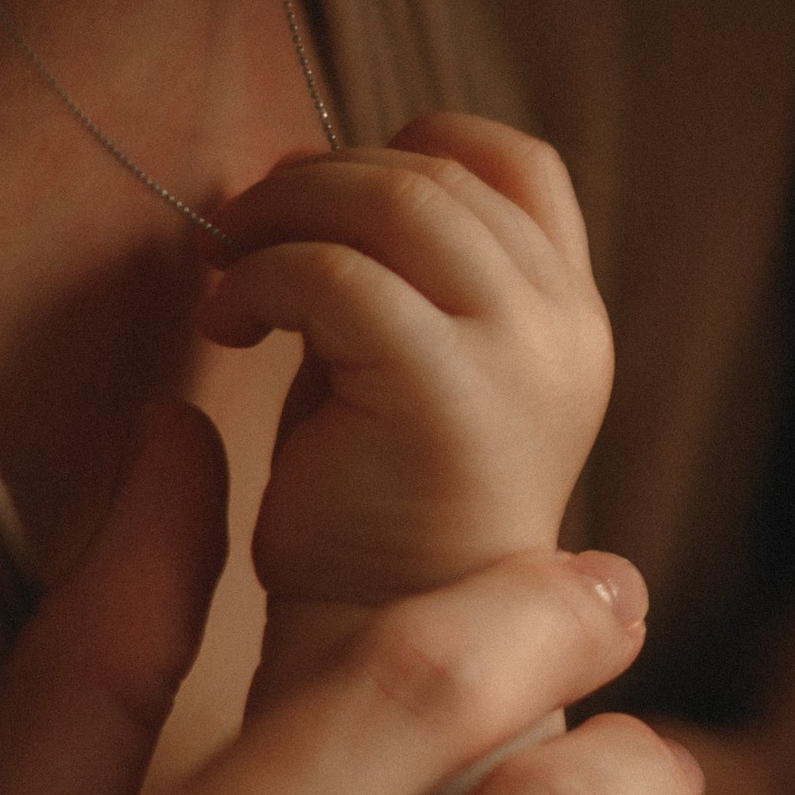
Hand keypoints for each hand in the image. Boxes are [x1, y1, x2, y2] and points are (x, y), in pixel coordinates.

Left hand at [202, 111, 614, 613]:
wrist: (384, 650)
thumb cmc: (375, 510)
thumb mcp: (412, 363)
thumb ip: (403, 271)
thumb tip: (311, 174)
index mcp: (567, 314)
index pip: (516, 162)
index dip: (411, 145)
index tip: (320, 197)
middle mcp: (564, 326)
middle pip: (438, 170)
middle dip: (316, 180)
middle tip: (240, 230)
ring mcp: (521, 357)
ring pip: (393, 200)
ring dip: (284, 213)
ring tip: (229, 271)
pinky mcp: (448, 393)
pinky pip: (336, 275)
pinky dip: (260, 279)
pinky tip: (227, 328)